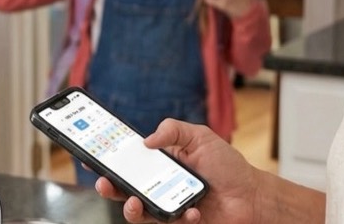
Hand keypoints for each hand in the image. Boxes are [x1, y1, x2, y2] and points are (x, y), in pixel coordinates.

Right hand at [95, 119, 257, 222]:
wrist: (251, 195)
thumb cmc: (227, 164)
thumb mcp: (200, 136)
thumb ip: (173, 130)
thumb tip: (146, 139)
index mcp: (161, 162)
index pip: (129, 160)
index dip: (108, 159)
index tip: (91, 157)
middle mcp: (160, 184)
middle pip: (125, 188)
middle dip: (109, 187)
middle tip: (104, 182)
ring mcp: (167, 205)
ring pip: (138, 212)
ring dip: (131, 209)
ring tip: (134, 202)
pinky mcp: (179, 223)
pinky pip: (167, 223)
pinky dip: (179, 218)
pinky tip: (192, 211)